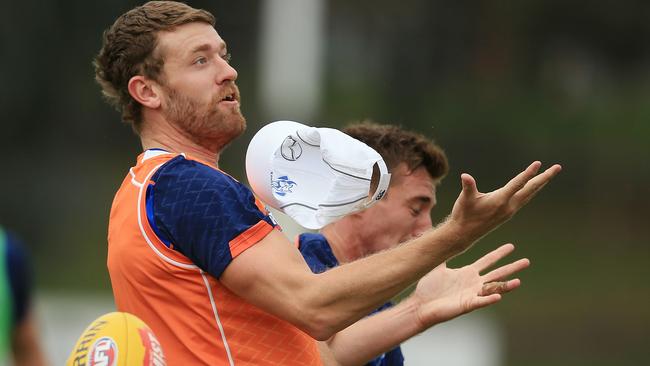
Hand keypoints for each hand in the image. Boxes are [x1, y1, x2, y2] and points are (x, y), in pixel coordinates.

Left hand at [411, 243, 528, 328]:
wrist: (420, 305)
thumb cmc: (428, 288)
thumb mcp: (436, 266)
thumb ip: (442, 253)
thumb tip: (441, 238)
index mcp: (467, 273)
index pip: (487, 261)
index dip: (499, 253)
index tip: (512, 246)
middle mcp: (473, 283)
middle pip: (496, 273)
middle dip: (511, 268)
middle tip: (527, 261)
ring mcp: (471, 294)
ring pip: (492, 289)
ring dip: (506, 286)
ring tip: (519, 281)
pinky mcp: (466, 305)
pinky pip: (480, 302)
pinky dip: (489, 299)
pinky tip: (498, 296)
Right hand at [448, 161, 561, 246]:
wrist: (464, 234)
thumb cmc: (463, 214)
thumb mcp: (465, 199)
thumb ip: (468, 186)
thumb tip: (465, 176)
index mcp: (500, 201)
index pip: (517, 184)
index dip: (528, 173)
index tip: (538, 163)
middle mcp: (508, 206)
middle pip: (531, 189)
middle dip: (544, 178)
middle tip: (557, 167)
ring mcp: (510, 210)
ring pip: (529, 195)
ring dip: (540, 184)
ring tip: (549, 174)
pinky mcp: (507, 213)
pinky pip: (524, 199)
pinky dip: (531, 190)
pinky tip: (533, 187)